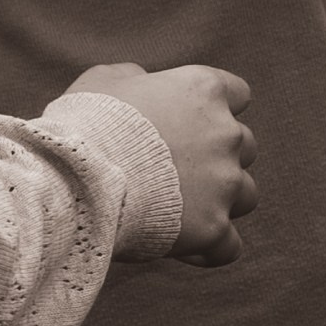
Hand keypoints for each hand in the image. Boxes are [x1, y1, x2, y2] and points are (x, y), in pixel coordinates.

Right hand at [71, 61, 256, 263]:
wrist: (79, 178)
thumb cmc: (87, 124)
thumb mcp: (103, 81)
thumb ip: (134, 78)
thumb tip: (141, 82)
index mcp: (204, 91)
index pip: (238, 94)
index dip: (214, 110)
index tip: (191, 123)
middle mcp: (226, 134)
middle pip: (245, 146)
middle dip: (219, 157)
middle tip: (179, 170)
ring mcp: (224, 184)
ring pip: (246, 195)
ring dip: (222, 200)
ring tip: (184, 211)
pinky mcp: (213, 228)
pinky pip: (229, 246)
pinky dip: (212, 247)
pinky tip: (186, 248)